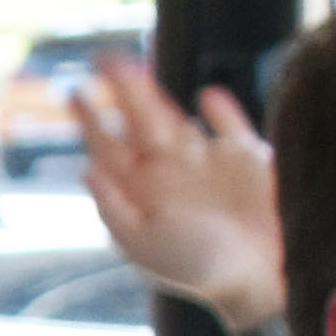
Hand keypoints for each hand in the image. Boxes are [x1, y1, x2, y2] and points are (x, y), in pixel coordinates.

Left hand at [77, 54, 283, 330]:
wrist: (263, 278)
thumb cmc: (199, 268)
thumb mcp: (144, 244)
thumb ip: (115, 208)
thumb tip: (89, 170)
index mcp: (143, 194)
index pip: (110, 149)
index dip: (91, 120)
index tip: (72, 92)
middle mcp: (171, 174)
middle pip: (139, 123)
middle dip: (122, 91)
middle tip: (101, 57)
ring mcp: (208, 164)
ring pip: (176, 118)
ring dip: (156, 93)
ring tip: (134, 65)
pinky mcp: (248, 159)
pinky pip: (230, 126)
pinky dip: (220, 110)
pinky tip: (207, 95)